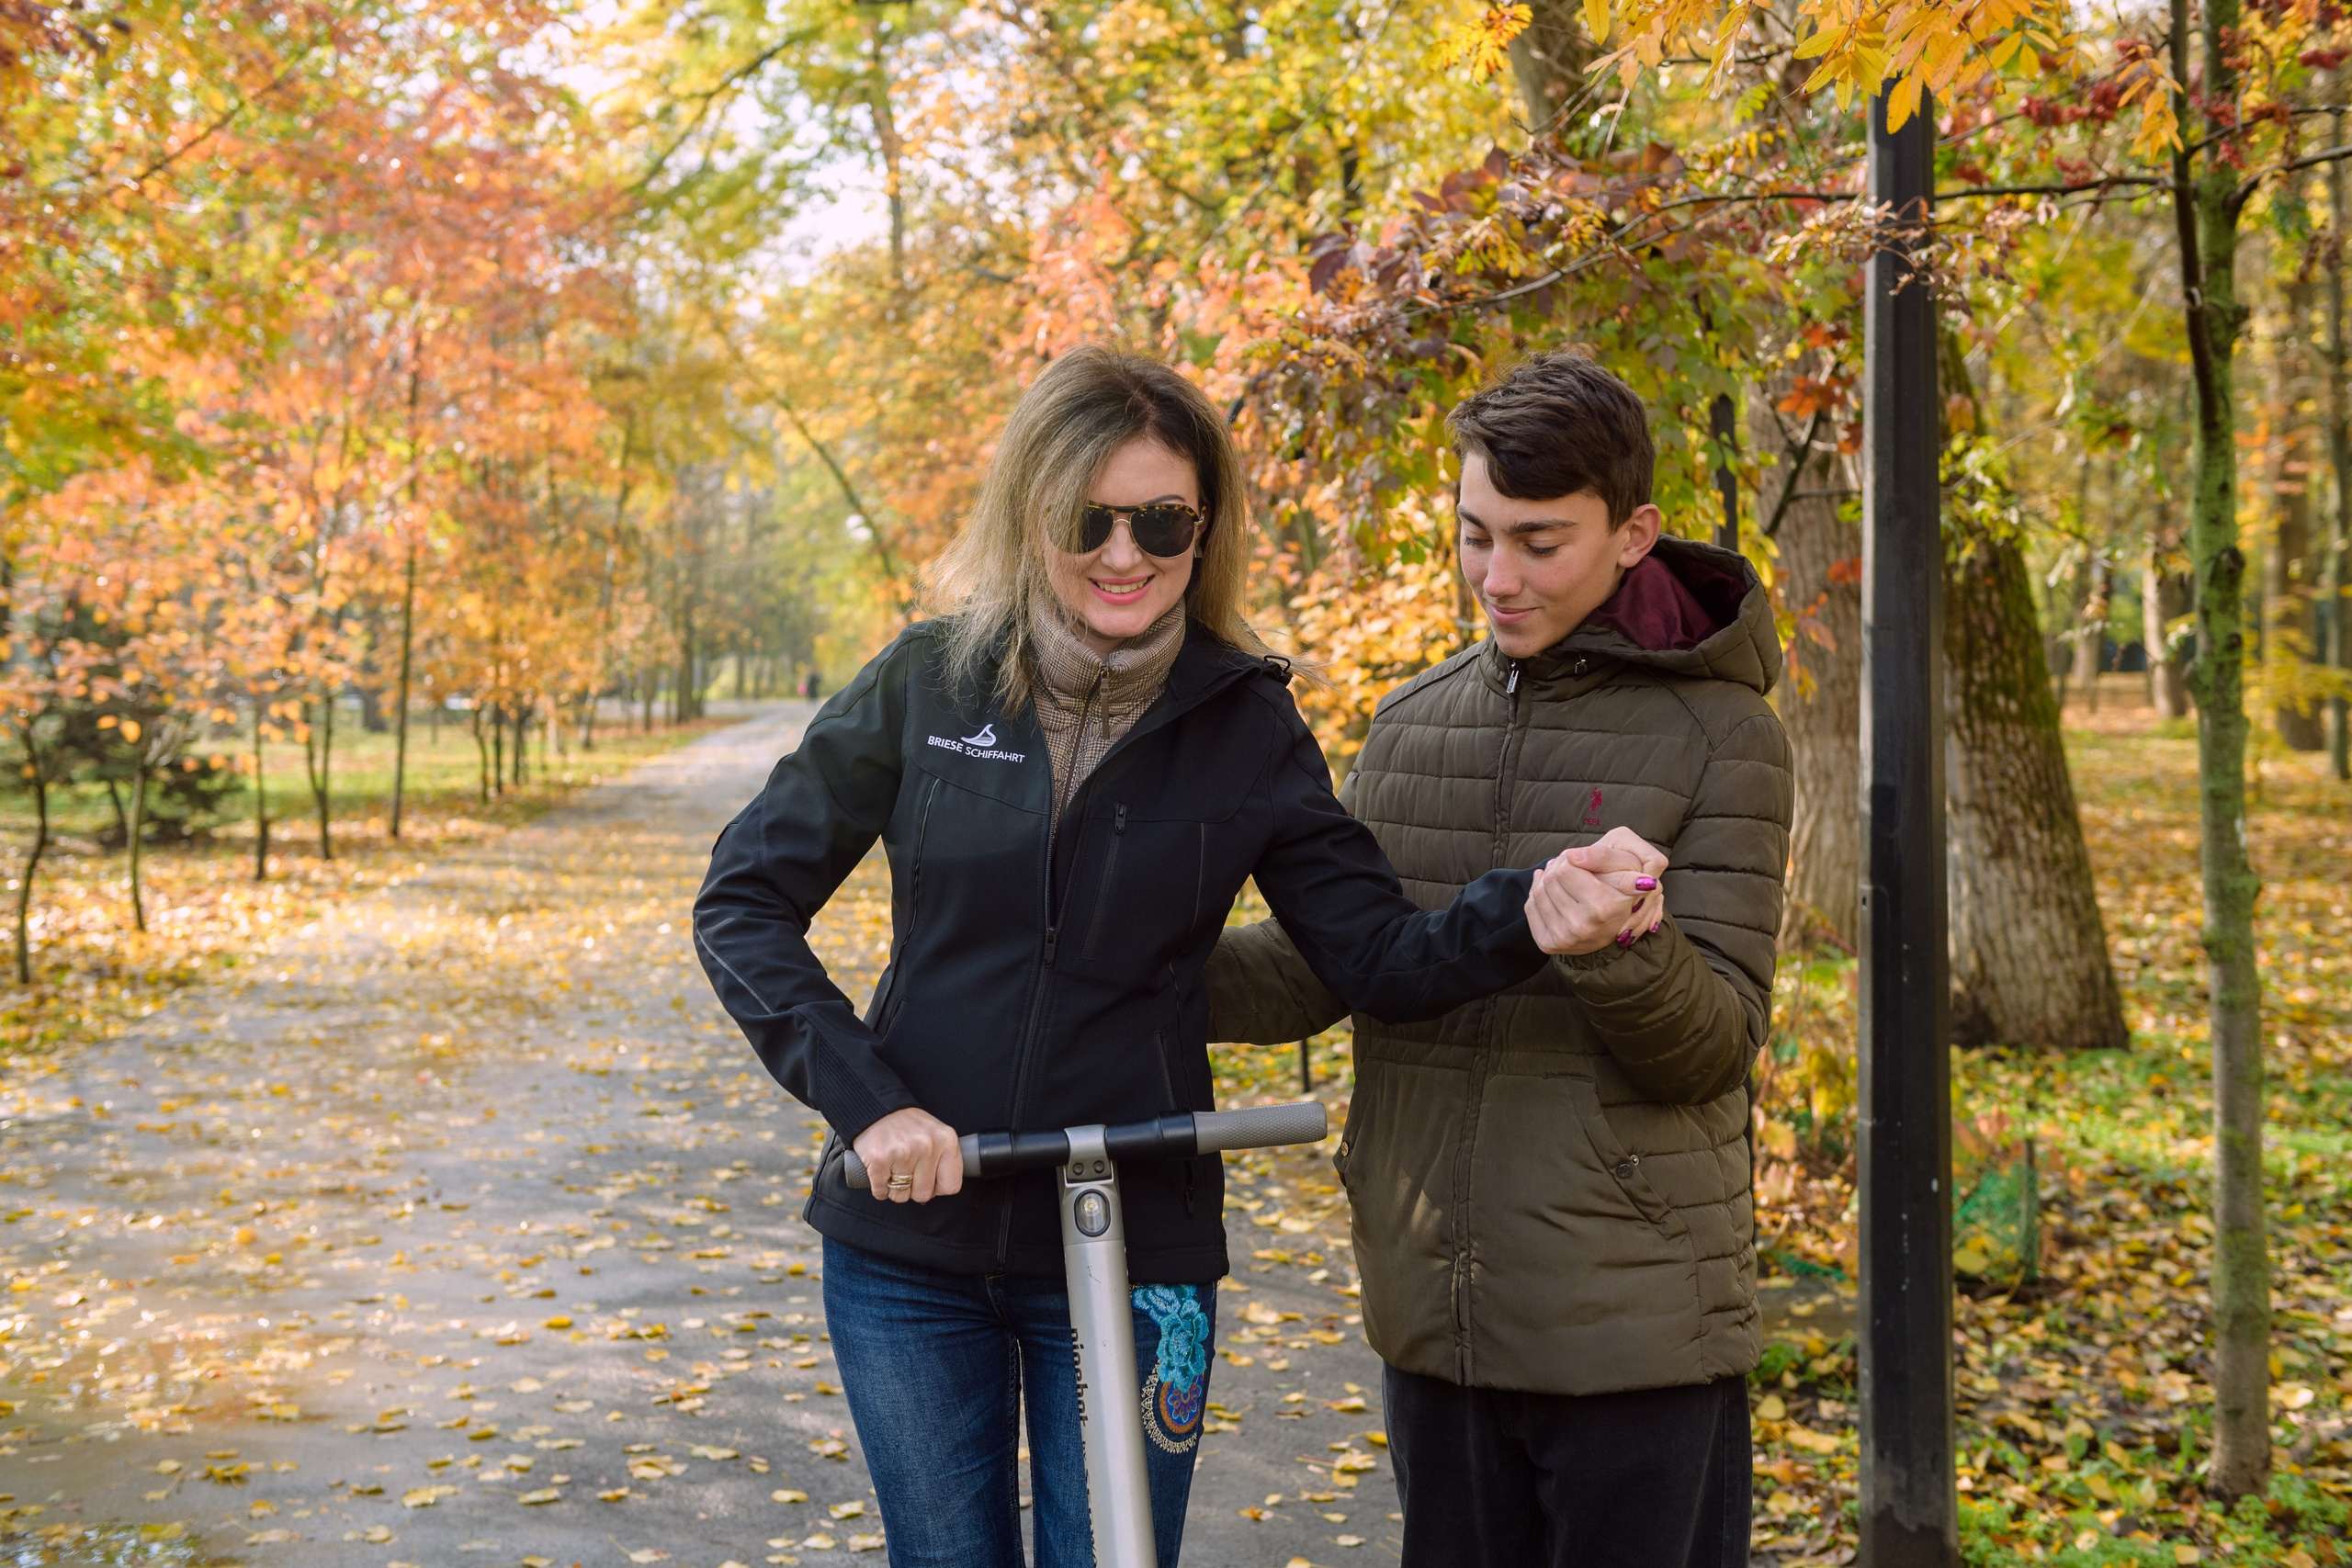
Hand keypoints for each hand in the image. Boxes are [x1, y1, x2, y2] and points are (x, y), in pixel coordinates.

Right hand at [851, 1107, 963, 1202]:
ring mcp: (903, 1153)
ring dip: (894, 1189)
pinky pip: (881, 1192)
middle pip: (924, 1194)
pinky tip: (880, 1174)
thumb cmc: (907, 1125)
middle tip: (906, 1173)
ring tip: (893, 1171)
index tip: (929, 1181)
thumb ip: (943, 1159)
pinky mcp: (879, 1159)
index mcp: (946, 1140)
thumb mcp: (935, 1134)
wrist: (877, 1108)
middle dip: (913, 1189)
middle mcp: (927, 1146)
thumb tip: (939, 1190)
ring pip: (901, 1196)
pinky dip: (879, 1189)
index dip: (937, 1188)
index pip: (951, 1185)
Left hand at [1529, 828, 1668, 955]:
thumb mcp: (1627, 867)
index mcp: (1603, 907)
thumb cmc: (1622, 890)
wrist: (1615, 926)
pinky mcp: (1548, 944)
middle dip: (1557, 867)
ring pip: (1538, 892)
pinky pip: (1530, 908)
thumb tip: (1571, 855)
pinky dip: (1536, 894)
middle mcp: (1583, 926)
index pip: (1566, 869)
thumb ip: (1603, 856)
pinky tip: (1550, 890)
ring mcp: (1564, 938)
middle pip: (1550, 879)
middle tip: (1568, 866)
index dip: (1569, 858)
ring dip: (1546, 879)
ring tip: (1561, 877)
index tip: (1577, 859)